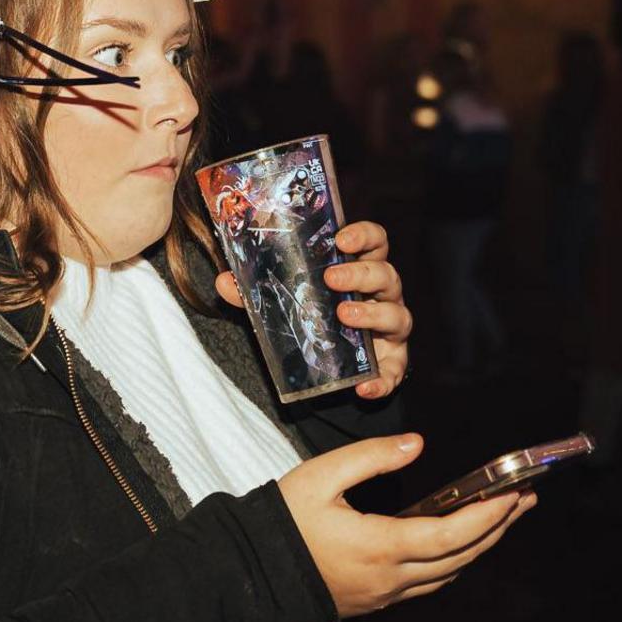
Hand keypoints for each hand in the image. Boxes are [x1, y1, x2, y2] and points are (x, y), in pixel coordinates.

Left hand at [216, 218, 409, 399]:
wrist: (332, 362)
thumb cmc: (314, 315)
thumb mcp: (286, 300)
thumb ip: (257, 291)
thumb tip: (223, 281)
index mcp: (359, 269)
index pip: (374, 241)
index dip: (363, 235)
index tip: (340, 238)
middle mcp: (381, 295)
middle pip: (386, 274)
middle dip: (361, 273)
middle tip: (332, 278)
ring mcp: (390, 328)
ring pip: (398, 316)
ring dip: (373, 315)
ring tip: (344, 317)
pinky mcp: (392, 362)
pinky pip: (394, 372)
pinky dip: (382, 379)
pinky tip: (364, 386)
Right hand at [278, 434, 532, 617]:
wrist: (254, 571)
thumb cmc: (284, 521)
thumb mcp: (321, 475)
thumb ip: (371, 457)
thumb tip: (415, 444)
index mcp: (381, 545)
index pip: (452, 534)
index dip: (489, 516)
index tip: (514, 494)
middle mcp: (392, 576)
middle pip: (461, 556)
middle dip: (498, 527)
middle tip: (524, 500)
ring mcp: (386, 593)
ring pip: (448, 573)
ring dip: (480, 546)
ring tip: (501, 517)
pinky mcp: (377, 599)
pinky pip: (428, 583)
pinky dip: (453, 560)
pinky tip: (458, 542)